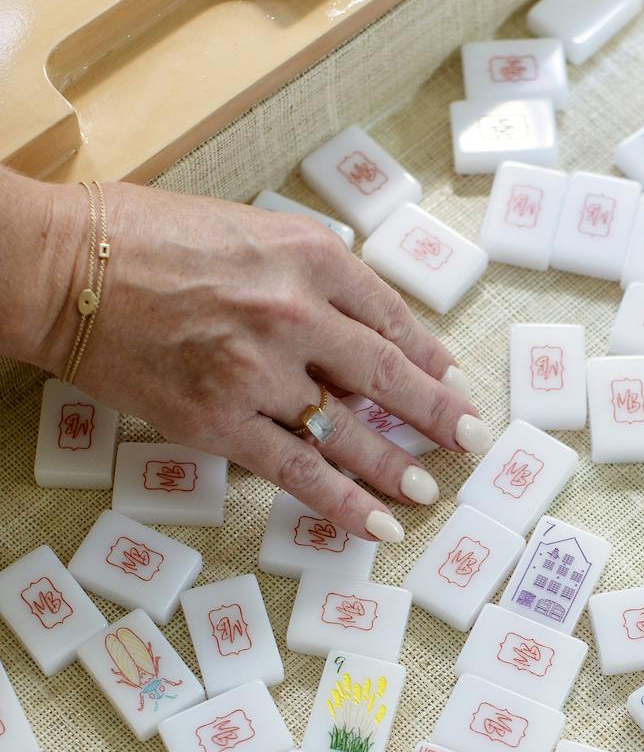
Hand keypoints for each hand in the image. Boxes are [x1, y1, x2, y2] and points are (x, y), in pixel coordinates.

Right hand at [32, 175, 490, 539]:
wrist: (65, 269)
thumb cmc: (143, 237)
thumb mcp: (246, 229)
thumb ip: (304, 274)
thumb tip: (352, 329)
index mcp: (307, 255)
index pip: (389, 314)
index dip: (427, 355)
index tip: (450, 379)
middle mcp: (295, 313)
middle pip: (387, 374)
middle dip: (436, 413)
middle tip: (471, 437)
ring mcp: (260, 373)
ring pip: (350, 431)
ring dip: (398, 466)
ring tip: (429, 488)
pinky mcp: (221, 423)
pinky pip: (299, 472)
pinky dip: (343, 502)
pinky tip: (377, 523)